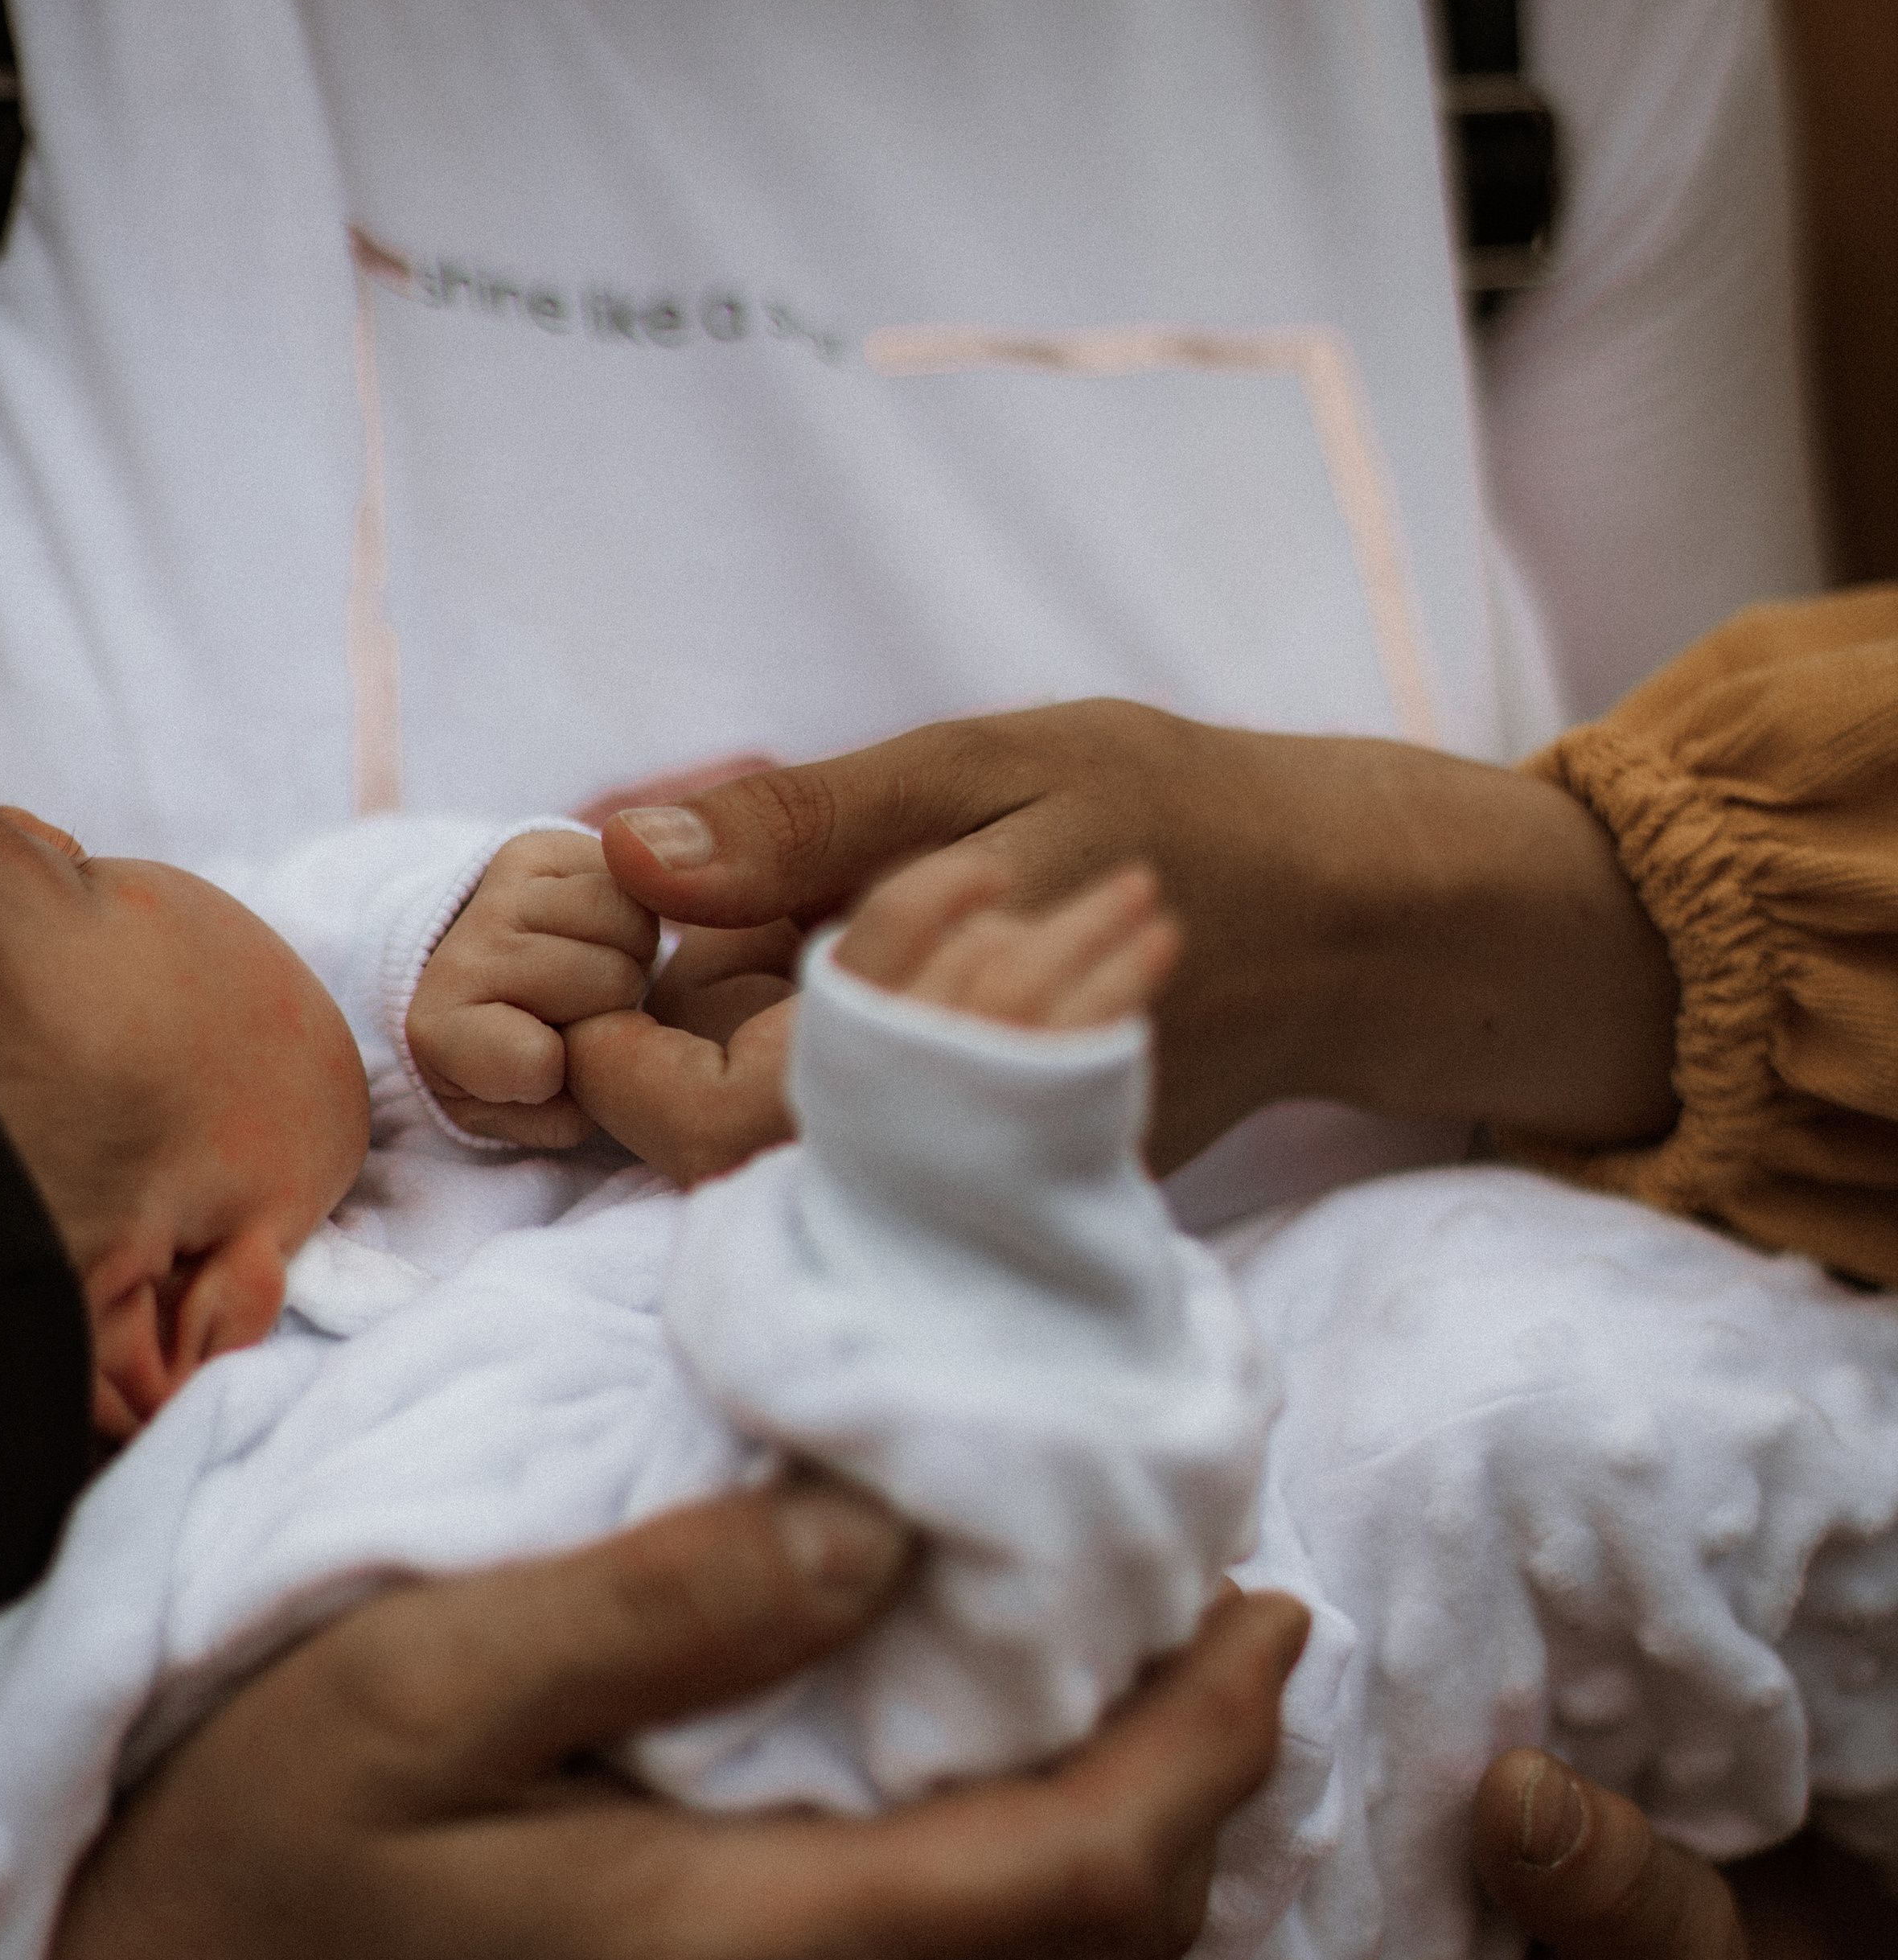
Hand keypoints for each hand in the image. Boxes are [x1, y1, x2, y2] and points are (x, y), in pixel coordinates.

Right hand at [23, 1484, 1308, 1959]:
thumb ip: (669, 1601)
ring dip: (1129, 1847)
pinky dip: (1032, 1905)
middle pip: (1106, 1942)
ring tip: (1147, 1689)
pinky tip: (1000, 1803)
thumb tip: (887, 1526)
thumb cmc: (247, 1850)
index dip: (1218, 1733)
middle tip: (1236, 1619)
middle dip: (1211, 1784)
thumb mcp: (424, 1680)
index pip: (1096, 1863)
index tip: (1272, 1596)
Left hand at [405, 828, 655, 1146]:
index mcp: (437, 1033)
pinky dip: (630, 909)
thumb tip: (619, 1028)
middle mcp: (460, 953)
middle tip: (583, 1014)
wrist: (480, 979)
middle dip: (615, 1006)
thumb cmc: (514, 1061)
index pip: (534, 1060)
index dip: (563, 1071)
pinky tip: (598, 934)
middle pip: (605, 981)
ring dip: (630, 951)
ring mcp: (494, 893)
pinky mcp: (531, 847)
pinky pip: (625, 875)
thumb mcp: (532, 1115)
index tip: (546, 1069)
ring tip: (595, 971)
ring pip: (622, 918)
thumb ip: (573, 1107)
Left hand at [599, 704, 1678, 1173]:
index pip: (712, 1126)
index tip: (611, 978)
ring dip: (765, 1058)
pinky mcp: (1015, 1189)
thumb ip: (804, 820)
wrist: (1348, 919)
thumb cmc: (1167, 812)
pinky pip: (879, 1159)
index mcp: (931, 1037)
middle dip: (688, 1052)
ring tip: (804, 943)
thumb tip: (625, 851)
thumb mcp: (983, 769)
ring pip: (804, 1164)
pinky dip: (841, 1075)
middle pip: (739, 1165)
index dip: (624, 1069)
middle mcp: (952, 1147)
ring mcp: (986, 1185)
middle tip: (711, 933)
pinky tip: (885, 984)